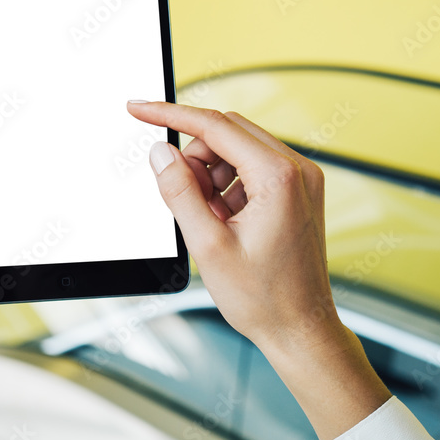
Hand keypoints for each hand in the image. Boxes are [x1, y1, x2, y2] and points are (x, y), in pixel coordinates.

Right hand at [127, 101, 389, 439]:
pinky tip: (223, 220)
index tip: (138, 109)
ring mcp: (301, 179)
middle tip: (177, 193)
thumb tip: (160, 153)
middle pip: (227, 132)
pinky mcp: (297, 191)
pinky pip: (251, 167)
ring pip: (237, 148)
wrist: (300, 329)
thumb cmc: (262, 298)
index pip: (214, 126)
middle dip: (193, 156)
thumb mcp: (207, 245)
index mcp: (278, 177)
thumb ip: (179, 192)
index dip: (169, 115)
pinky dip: (227, 184)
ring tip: (206, 218)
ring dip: (210, 172)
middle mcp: (297, 170)